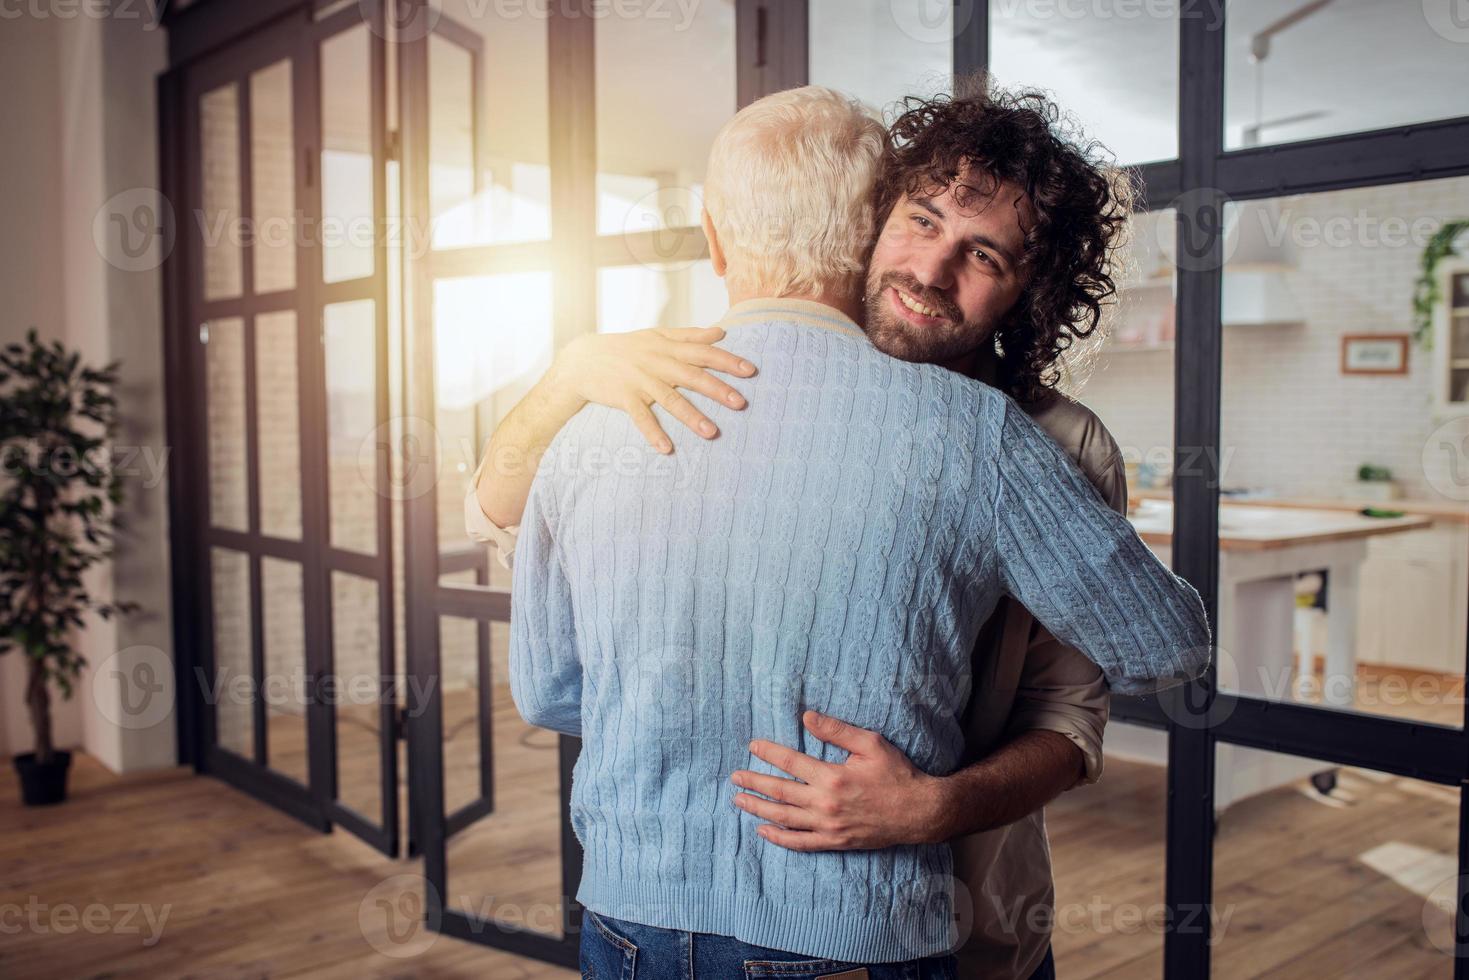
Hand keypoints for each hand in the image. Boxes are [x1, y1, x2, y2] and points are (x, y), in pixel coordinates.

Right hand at [543, 327, 756, 452]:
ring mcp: (640, 381)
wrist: (584, 359)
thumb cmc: (627, 347)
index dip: (727, 361)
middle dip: (717, 389)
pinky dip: (653, 433)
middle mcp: (657, 363)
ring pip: (670, 399)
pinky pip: (640, 417)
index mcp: (668, 347)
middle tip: (740, 403)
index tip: (750, 371)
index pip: (703, 352)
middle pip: (692, 376)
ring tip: (712, 433)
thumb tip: (720, 332)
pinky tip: (667, 449)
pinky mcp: (624, 397)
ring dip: (691, 416)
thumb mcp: (658, 336)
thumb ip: (690, 335)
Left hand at [728, 710, 951, 851]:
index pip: (790, 762)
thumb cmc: (897, 774)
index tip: (752, 746)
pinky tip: (763, 830)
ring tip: (739, 800)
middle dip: (754, 782)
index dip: (768, 753)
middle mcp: (825, 803)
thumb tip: (807, 717)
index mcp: (832, 776)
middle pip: (780, 791)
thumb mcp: (871, 743)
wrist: (919, 812)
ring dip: (758, 808)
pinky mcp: (835, 842)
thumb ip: (837, 731)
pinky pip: (800, 843)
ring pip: (784, 817)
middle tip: (734, 776)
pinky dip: (779, 838)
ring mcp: (828, 826)